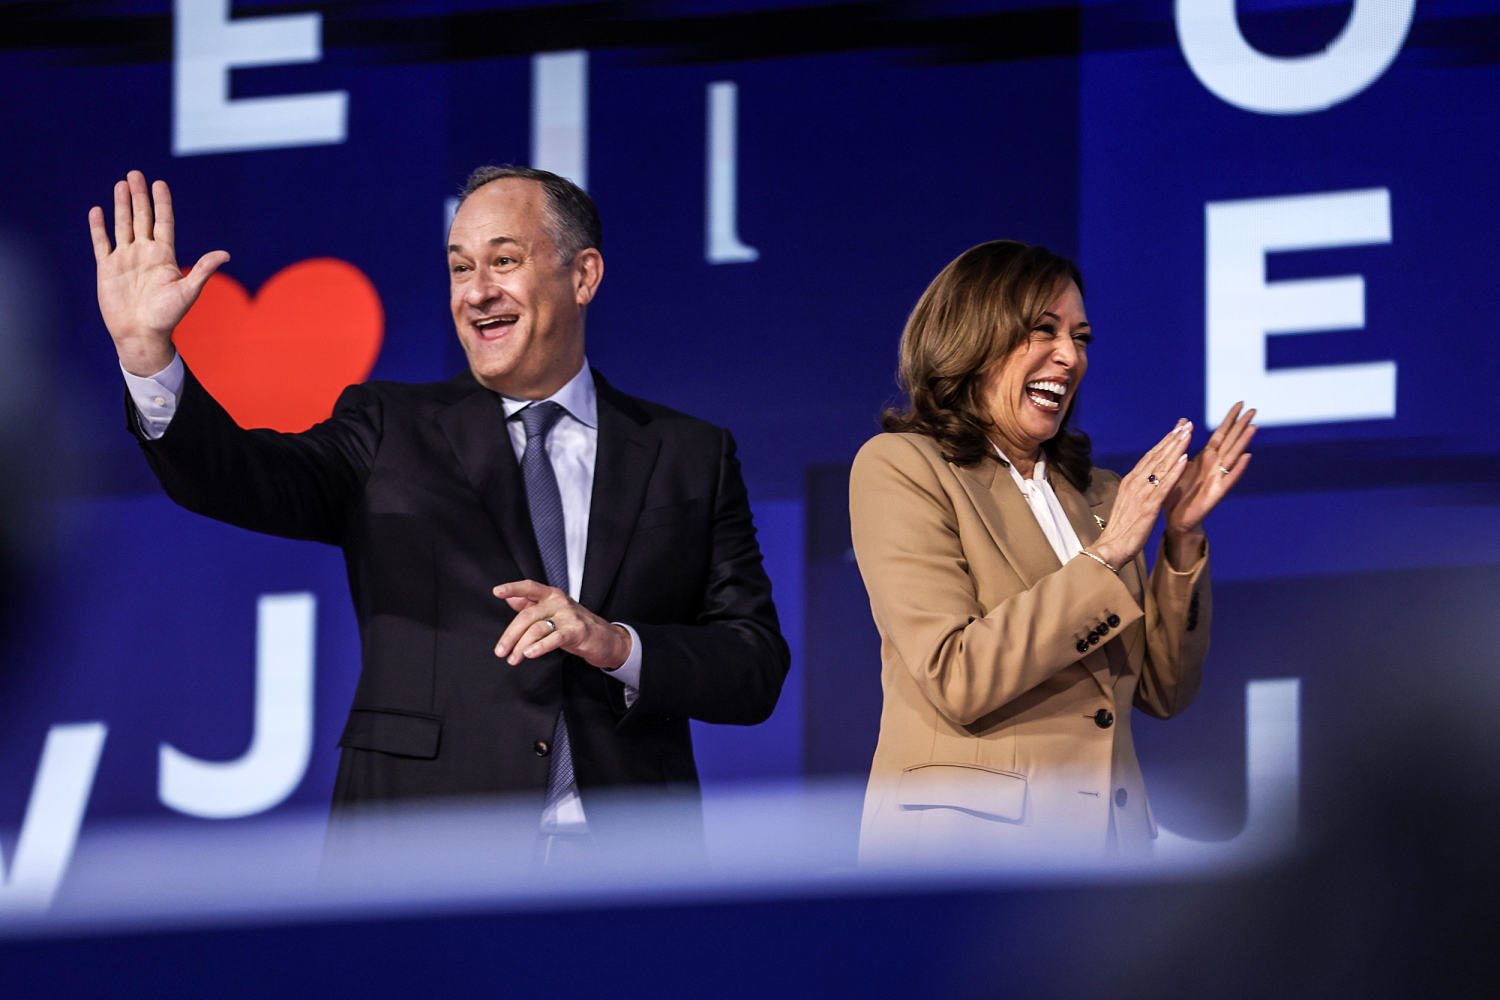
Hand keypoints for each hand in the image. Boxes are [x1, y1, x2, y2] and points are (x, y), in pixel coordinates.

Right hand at [88, 170, 228, 374]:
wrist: (141, 335)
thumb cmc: (168, 316)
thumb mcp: (188, 291)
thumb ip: (203, 269)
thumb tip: (226, 254)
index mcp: (164, 256)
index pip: (163, 222)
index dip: (161, 203)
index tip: (159, 183)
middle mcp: (144, 253)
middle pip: (141, 218)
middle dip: (139, 196)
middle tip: (135, 174)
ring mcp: (125, 259)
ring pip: (122, 225)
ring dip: (121, 205)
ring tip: (121, 184)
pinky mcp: (107, 268)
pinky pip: (102, 243)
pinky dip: (99, 227)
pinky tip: (98, 210)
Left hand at [492, 579, 631, 669]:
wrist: (605, 638)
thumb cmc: (574, 625)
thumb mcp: (552, 612)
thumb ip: (531, 605)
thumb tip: (510, 599)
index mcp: (551, 595)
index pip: (529, 587)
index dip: (513, 588)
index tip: (496, 592)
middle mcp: (559, 602)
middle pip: (527, 615)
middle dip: (510, 635)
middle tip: (500, 652)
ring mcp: (569, 616)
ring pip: (537, 629)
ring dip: (521, 646)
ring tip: (512, 659)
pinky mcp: (577, 631)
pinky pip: (554, 639)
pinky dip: (539, 647)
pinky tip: (529, 654)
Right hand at [1090, 418, 1193, 570]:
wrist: (1110, 548)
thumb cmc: (1120, 529)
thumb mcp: (1128, 503)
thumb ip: (1138, 490)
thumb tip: (1147, 480)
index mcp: (1130, 482)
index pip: (1149, 457)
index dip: (1164, 442)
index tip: (1176, 429)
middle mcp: (1135, 483)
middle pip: (1156, 456)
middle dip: (1172, 438)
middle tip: (1186, 424)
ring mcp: (1141, 494)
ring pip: (1161, 465)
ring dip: (1176, 448)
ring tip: (1188, 433)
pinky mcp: (1149, 506)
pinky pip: (1165, 485)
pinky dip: (1175, 470)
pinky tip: (1185, 459)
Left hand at [1164, 402, 1255, 538]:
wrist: (1177, 519)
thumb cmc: (1179, 492)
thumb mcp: (1179, 462)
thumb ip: (1184, 442)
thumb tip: (1184, 420)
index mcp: (1206, 458)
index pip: (1221, 434)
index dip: (1230, 419)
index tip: (1240, 403)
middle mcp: (1215, 466)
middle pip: (1231, 441)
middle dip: (1241, 425)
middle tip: (1254, 409)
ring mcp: (1218, 479)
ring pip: (1232, 457)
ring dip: (1243, 442)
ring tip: (1253, 428)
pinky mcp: (1216, 493)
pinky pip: (1229, 479)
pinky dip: (1238, 468)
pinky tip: (1246, 458)